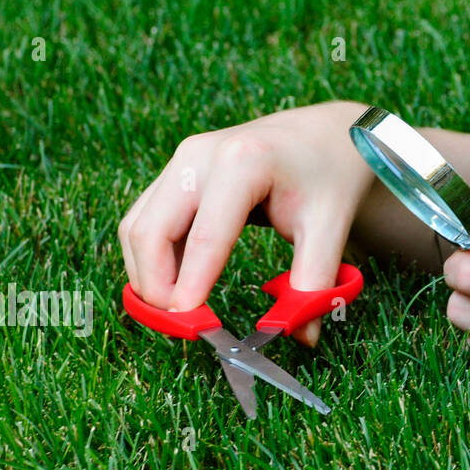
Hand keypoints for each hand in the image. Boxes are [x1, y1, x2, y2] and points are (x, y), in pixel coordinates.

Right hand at [117, 100, 376, 346]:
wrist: (327, 134)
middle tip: (182, 326)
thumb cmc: (330, 175)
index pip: (205, 236)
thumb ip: (313, 282)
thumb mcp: (330, 227)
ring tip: (180, 311)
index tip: (189, 325)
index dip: (191, 285)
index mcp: (243, 162)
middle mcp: (201, 155)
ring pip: (139, 227)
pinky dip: (152, 256)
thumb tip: (301, 335)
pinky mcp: (176, 170)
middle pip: (152, 231)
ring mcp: (183, 159)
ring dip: (148, 273)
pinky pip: (146, 219)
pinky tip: (178, 284)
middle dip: (157, 284)